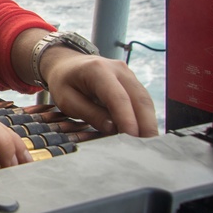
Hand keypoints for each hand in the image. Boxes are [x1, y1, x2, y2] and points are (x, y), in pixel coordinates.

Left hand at [41, 48, 157, 136]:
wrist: (67, 64)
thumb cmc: (64, 82)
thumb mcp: (66, 100)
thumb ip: (90, 114)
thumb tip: (113, 129)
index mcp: (97, 70)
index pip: (117, 97)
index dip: (127, 118)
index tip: (132, 137)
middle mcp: (118, 69)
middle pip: (139, 98)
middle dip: (146, 124)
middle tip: (147, 148)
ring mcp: (128, 74)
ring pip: (145, 101)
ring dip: (148, 123)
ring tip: (147, 144)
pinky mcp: (132, 82)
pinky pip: (142, 101)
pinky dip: (144, 117)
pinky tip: (143, 134)